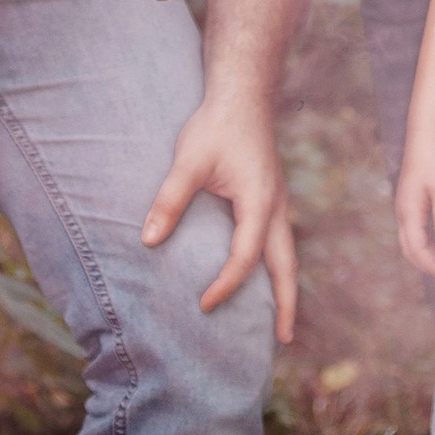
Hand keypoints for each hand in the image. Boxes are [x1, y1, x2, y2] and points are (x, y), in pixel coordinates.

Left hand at [143, 90, 297, 333]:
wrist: (241, 94)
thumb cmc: (216, 126)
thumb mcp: (188, 161)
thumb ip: (170, 200)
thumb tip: (148, 241)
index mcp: (259, 202)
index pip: (244, 256)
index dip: (225, 284)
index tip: (203, 304)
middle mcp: (275, 206)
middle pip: (286, 265)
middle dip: (286, 303)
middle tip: (284, 339)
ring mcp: (277, 202)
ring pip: (286, 254)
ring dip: (284, 286)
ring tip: (280, 320)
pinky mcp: (270, 197)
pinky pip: (278, 240)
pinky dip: (276, 265)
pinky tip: (264, 276)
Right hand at [395, 133, 434, 284]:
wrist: (424, 136)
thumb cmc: (434, 160)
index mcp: (409, 211)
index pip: (419, 248)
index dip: (433, 264)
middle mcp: (403, 212)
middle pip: (410, 249)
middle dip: (428, 264)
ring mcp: (404, 207)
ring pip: (410, 241)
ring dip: (426, 255)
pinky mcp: (410, 202)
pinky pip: (413, 231)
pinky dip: (424, 243)